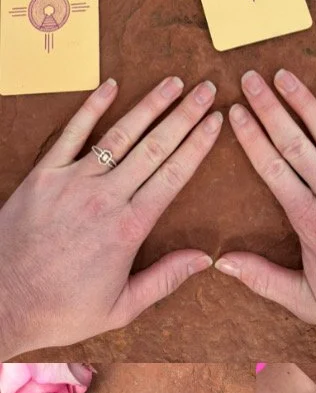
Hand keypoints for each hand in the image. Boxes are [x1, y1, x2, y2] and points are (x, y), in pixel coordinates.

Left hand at [0, 76, 217, 354]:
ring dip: (150, 105)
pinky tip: (111, 86)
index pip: (174, 174)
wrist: (2, 303)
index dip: (198, 144)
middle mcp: (105, 198)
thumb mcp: (120, 308)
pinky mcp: (44, 176)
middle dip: (185, 115)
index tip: (216, 121)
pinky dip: (92, 107)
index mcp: (128, 228)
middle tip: (207, 89)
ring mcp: (72, 182)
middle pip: (155, 147)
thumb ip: (164, 279)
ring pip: (120, 135)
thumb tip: (205, 259)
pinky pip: (72, 134)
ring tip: (173, 83)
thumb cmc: (59, 309)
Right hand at [216, 68, 315, 360]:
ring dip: (306, 102)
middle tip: (250, 78)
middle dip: (270, 107)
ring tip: (285, 77)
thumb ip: (260, 277)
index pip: (272, 166)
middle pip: (295, 142)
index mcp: (309, 222)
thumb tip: (219, 261)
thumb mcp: (303, 300)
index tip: (235, 110)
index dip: (251, 135)